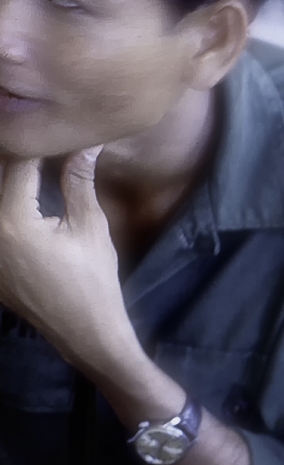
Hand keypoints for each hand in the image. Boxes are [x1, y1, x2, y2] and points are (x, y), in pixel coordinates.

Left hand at [0, 149, 131, 374]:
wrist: (84, 333)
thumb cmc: (94, 282)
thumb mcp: (90, 228)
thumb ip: (79, 182)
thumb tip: (85, 144)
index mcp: (12, 220)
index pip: (17, 164)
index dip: (37, 144)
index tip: (53, 131)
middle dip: (14, 161)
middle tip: (34, 144)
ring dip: (7, 183)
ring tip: (27, 173)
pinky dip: (6, 208)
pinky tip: (23, 202)